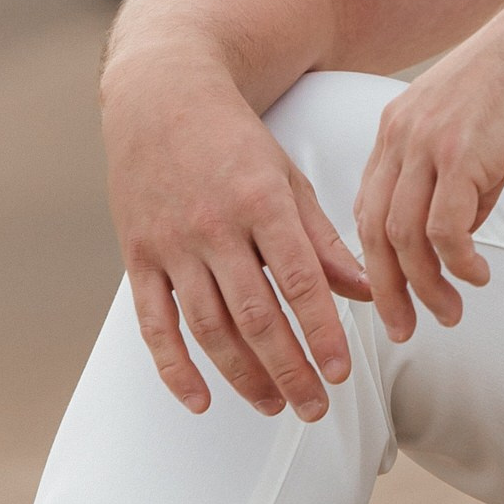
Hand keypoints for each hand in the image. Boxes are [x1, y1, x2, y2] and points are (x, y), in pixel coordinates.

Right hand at [104, 43, 373, 419]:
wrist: (160, 96)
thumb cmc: (234, 138)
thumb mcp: (288, 178)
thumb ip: (323, 238)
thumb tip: (366, 289)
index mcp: (261, 200)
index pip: (298, 280)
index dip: (321, 330)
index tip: (340, 371)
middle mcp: (214, 225)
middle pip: (255, 315)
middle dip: (288, 369)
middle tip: (314, 407)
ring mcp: (171, 243)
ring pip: (209, 326)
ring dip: (242, 375)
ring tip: (273, 406)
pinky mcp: (137, 255)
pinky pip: (154, 323)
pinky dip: (175, 367)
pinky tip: (200, 400)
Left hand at [353, 0, 503, 339]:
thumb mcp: (476, 132)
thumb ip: (461, 181)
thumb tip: (461, 233)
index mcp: (395, 129)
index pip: (366, 208)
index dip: (373, 262)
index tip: (390, 298)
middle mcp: (401, 136)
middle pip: (373, 231)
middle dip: (387, 290)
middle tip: (405, 328)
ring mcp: (429, 143)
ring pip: (404, 237)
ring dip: (427, 285)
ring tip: (451, 312)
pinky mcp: (465, 153)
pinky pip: (446, 228)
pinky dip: (458, 263)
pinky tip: (479, 275)